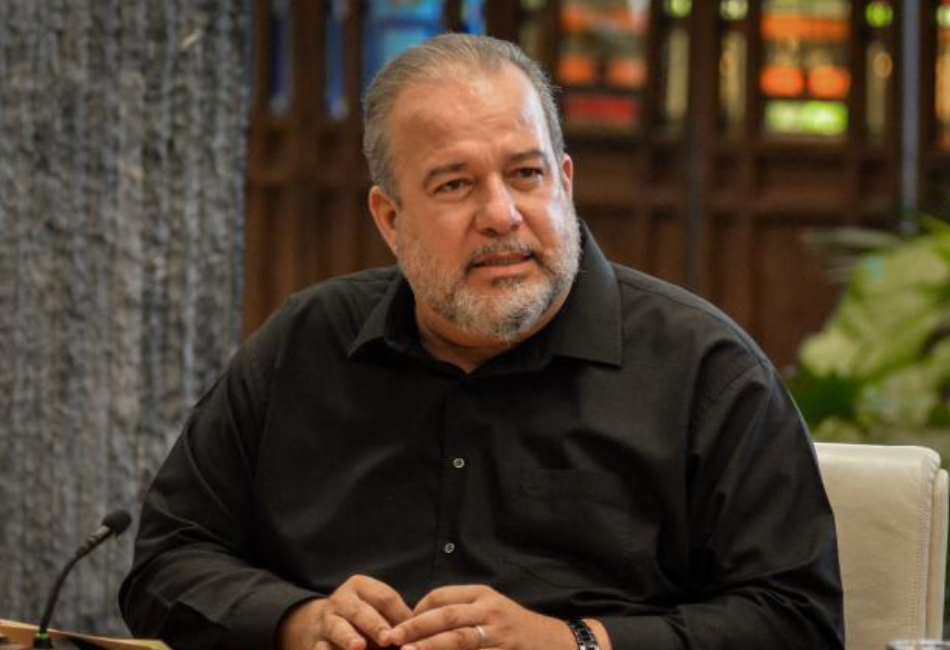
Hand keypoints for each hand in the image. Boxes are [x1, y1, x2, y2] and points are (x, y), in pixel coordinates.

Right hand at [277, 575, 412, 649]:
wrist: (322, 624)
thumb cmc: (363, 617)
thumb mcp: (377, 609)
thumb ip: (396, 617)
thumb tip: (419, 630)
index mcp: (360, 586)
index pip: (384, 597)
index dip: (399, 614)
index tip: (412, 630)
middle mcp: (341, 600)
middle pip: (361, 611)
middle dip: (375, 625)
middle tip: (388, 639)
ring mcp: (327, 621)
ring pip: (338, 628)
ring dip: (348, 638)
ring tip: (359, 647)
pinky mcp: (316, 642)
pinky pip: (321, 649)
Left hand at [387, 584, 609, 649]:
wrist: (559, 644)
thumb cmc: (516, 628)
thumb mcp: (492, 610)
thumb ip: (462, 611)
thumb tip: (420, 620)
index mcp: (483, 596)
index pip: (441, 597)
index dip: (418, 611)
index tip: (401, 627)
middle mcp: (490, 612)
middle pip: (446, 617)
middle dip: (416, 629)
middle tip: (392, 639)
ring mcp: (499, 635)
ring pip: (458, 640)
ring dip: (430, 648)